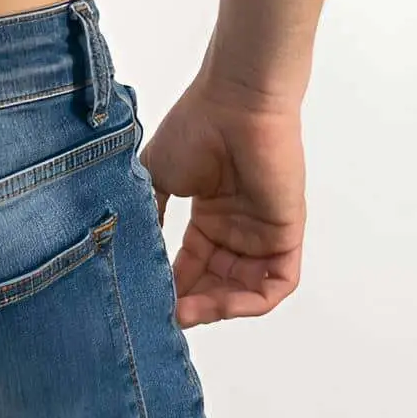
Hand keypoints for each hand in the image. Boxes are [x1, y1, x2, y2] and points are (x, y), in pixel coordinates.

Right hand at [138, 73, 305, 326]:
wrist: (234, 103)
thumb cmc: (195, 129)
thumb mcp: (157, 176)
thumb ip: (148, 214)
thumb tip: (129, 251)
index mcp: (211, 214)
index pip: (193, 264)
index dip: (173, 286)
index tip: (150, 301)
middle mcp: (238, 228)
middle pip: (217, 283)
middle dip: (192, 303)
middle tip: (166, 314)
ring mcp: (263, 232)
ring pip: (244, 290)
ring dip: (216, 307)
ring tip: (185, 311)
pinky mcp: (287, 234)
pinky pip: (276, 284)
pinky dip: (249, 302)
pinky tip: (217, 304)